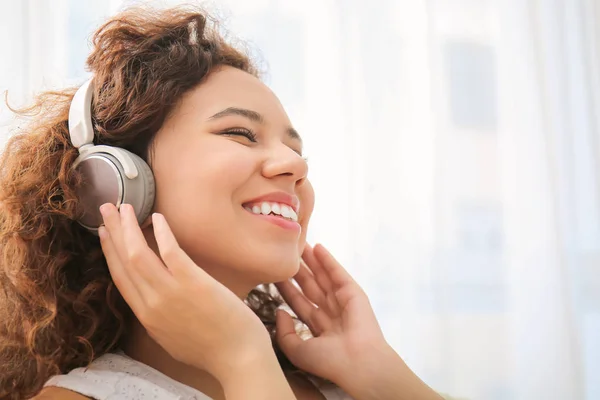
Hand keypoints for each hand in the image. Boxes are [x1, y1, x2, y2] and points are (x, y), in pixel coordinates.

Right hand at [98, 203, 271, 381]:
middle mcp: (151, 304)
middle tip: (106, 208)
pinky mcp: (193, 283)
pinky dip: (162, 232)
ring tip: (125, 207)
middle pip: (123, 261)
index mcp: (146, 316)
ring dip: (128, 227)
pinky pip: (171, 251)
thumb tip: (153, 301)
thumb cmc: (211, 349)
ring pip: (138, 254)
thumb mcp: (172, 337)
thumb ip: (158, 317)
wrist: (237, 358)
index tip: (104, 233)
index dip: (109, 252)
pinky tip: (158, 217)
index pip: (120, 278)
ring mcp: (171, 293)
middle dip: (112, 231)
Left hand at [275, 244, 441, 399]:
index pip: (299, 303)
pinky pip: (337, 273)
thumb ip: (284, 332)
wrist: (358, 362)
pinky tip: (318, 247)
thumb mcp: (297, 350)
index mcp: (319, 328)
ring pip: (322, 277)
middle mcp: (330, 312)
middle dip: (298, 271)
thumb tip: (280, 311)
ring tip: (299, 244)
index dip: (287, 288)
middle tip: (286, 253)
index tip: (274, 274)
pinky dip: (328, 260)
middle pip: (310, 286)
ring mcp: (342, 301)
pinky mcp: (353, 292)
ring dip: (311, 261)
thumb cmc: (329, 361)